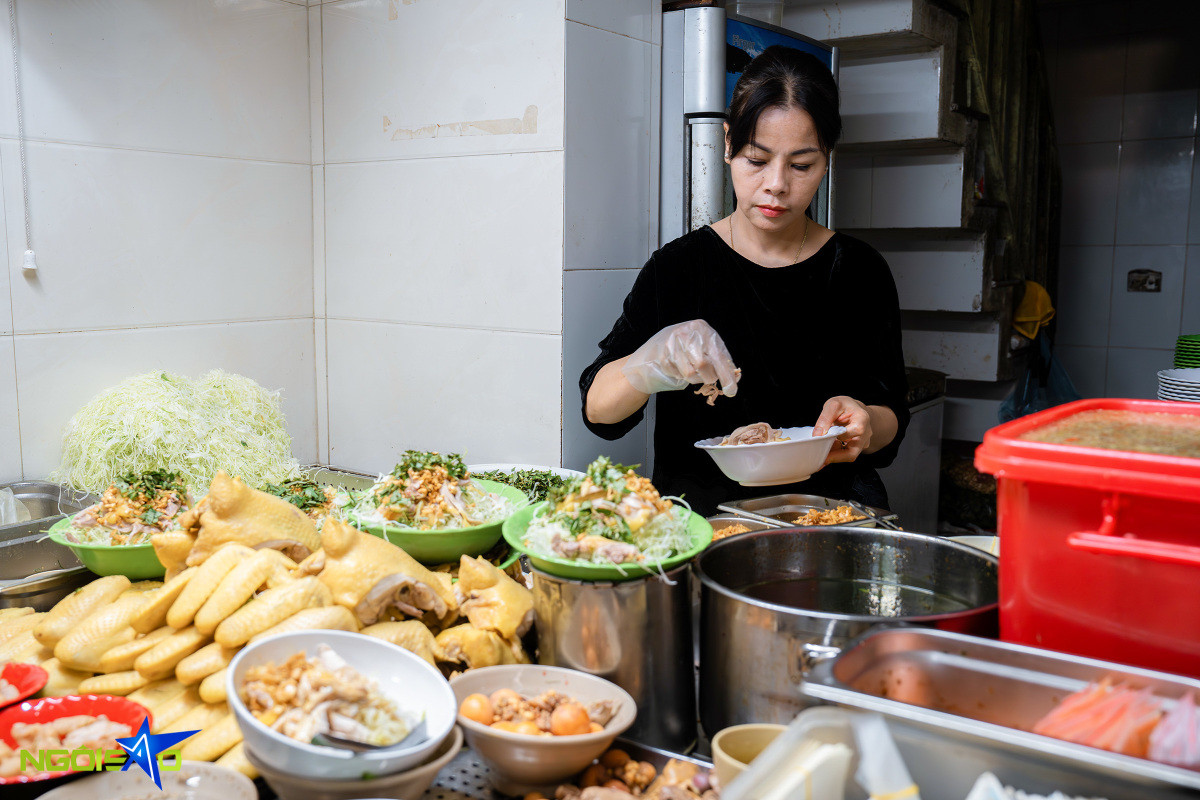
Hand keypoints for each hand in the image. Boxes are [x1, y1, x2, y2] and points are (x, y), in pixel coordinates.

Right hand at [621, 320, 739, 395]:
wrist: (655, 349)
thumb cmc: (685, 348)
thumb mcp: (704, 346)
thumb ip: (720, 359)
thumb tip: (735, 378)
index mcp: (701, 328)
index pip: (718, 355)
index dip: (726, 375)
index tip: (731, 390)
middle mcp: (686, 332)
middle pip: (703, 365)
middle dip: (708, 377)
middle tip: (707, 378)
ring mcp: (672, 343)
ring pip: (689, 373)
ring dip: (693, 378)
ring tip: (691, 370)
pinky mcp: (661, 354)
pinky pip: (677, 375)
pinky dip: (680, 376)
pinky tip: (678, 368)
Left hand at [814, 396, 871, 463]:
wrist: (854, 410)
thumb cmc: (845, 406)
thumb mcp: (834, 404)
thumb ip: (825, 418)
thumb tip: (817, 435)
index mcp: (862, 419)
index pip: (851, 432)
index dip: (836, 437)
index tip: (820, 440)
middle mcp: (865, 434)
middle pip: (852, 452)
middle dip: (834, 457)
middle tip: (818, 458)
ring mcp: (862, 443)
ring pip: (848, 456)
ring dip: (833, 456)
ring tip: (819, 453)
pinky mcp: (855, 448)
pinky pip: (844, 454)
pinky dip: (834, 454)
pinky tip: (824, 451)